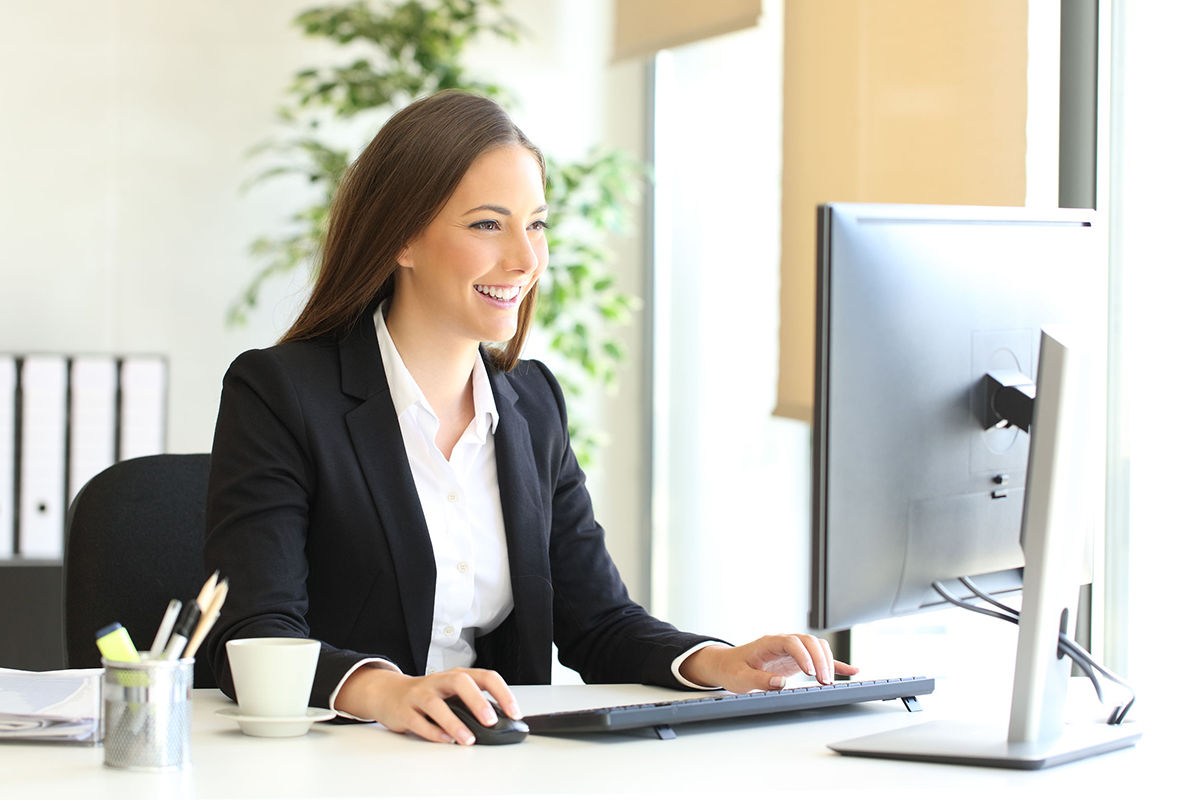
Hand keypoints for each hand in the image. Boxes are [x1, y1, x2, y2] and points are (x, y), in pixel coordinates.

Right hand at [335, 666, 520, 744]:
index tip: (514, 712)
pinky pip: (418, 722)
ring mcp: (420, 694)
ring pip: (437, 705)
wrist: (390, 693)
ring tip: (468, 739)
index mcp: (457, 676)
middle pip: (460, 682)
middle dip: (478, 701)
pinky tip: (445, 741)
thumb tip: (502, 722)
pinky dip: (433, 732)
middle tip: (490, 721)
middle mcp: (439, 681)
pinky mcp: (405, 710)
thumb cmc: (429, 695)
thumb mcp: (453, 693)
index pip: (485, 677)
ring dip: (454, 723)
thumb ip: (473, 704)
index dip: (502, 693)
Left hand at [678, 635, 858, 692]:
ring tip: (829, 682)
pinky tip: (851, 671)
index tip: (809, 673)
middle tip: (824, 681)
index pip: (791, 642)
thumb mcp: (740, 679)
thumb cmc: (732, 669)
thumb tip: (781, 683)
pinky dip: (835, 663)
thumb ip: (759, 681)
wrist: (727, 665)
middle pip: (809, 642)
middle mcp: (783, 642)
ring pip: (817, 646)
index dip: (803, 655)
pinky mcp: (798, 659)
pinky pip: (819, 658)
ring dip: (827, 662)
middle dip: (820, 660)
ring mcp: (792, 649)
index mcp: (768, 643)